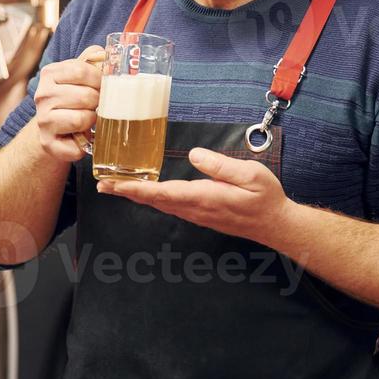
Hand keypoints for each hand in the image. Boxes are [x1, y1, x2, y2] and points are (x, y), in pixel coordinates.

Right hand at [34, 45, 104, 162]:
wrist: (54, 127)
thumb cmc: (74, 96)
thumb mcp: (81, 73)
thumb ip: (94, 59)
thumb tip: (106, 53)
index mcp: (50, 73)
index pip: (82, 70)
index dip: (99, 79)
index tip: (102, 85)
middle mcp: (42, 95)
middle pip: (86, 96)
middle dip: (99, 102)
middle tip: (97, 105)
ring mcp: (43, 120)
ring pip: (81, 119)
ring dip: (92, 121)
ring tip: (89, 119)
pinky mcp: (48, 143)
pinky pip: (76, 146)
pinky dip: (85, 143)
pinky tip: (81, 137)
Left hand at [97, 147, 288, 244]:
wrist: (276, 223)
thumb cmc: (265, 198)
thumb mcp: (249, 174)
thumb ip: (220, 166)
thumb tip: (194, 155)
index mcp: (204, 197)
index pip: (162, 193)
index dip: (135, 189)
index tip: (114, 185)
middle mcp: (196, 209)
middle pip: (154, 201)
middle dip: (127, 192)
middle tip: (102, 185)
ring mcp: (197, 214)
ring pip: (160, 205)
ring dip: (137, 196)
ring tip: (116, 186)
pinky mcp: (201, 214)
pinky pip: (170, 206)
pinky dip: (152, 198)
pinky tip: (145, 192)